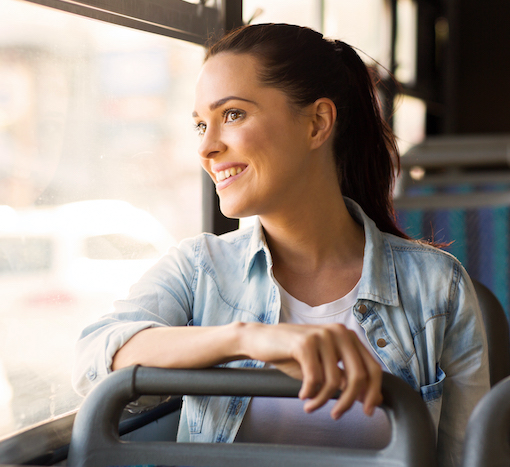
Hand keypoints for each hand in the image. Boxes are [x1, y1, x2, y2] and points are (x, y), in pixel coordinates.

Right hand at [240, 322, 382, 418]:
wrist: (261, 340)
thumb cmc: (292, 354)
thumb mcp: (324, 367)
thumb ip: (346, 378)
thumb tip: (374, 399)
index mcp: (347, 336)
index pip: (373, 367)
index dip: (373, 392)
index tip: (367, 411)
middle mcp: (339, 332)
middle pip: (359, 376)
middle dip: (348, 401)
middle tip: (336, 414)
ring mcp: (322, 335)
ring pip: (334, 381)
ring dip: (322, 400)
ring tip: (311, 405)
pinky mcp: (305, 343)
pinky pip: (315, 379)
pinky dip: (309, 393)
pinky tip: (302, 395)